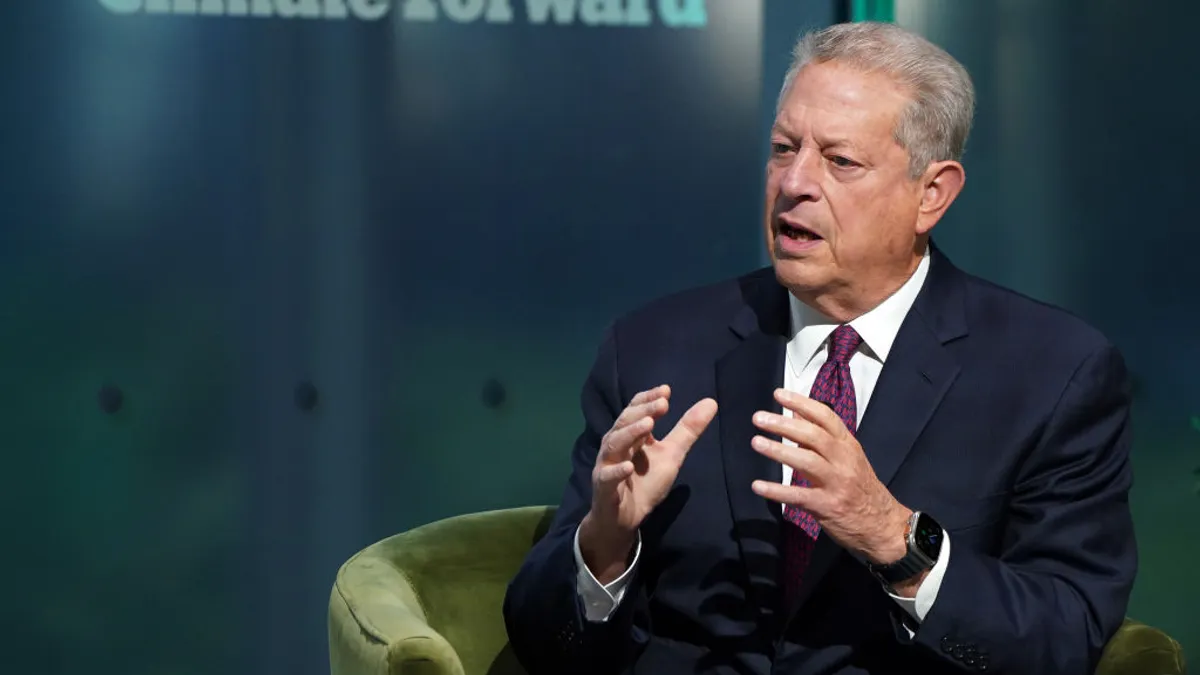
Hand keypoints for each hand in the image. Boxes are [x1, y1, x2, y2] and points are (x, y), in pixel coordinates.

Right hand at [580, 385, 717, 582]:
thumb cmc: (645, 483)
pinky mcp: (604, 487)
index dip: (648, 399)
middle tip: (663, 403)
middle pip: (625, 422)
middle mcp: (616, 445)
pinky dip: (618, 471)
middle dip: (643, 411)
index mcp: (631, 435)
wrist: (625, 517)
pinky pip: (608, 477)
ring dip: (631, 433)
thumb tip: (711, 402)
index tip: (666, 390)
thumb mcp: (672, 455)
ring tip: (649, 424)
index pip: (636, 409)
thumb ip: (688, 430)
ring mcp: (608, 465)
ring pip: (615, 444)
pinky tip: (629, 466)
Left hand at [749, 388, 909, 566]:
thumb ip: (820, 435)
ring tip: (756, 442)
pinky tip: (758, 486)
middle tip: (759, 418)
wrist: (884, 526)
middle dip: (784, 425)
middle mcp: (844, 460)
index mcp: (848, 445)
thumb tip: (794, 411)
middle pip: (813, 436)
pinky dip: (777, 491)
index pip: (825, 417)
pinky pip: (799, 496)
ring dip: (779, 451)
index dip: (801, 403)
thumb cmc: (861, 487)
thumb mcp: (847, 456)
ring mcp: (837, 483)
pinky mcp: (828, 506)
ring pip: (807, 461)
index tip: (778, 394)